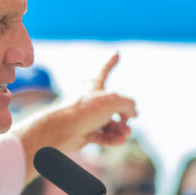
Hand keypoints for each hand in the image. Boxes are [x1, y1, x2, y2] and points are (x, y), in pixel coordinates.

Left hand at [17, 52, 136, 155]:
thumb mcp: (113, 101)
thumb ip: (129, 103)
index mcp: (94, 86)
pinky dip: (113, 139)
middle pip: (113, 106)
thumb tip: (134, 113)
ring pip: (110, 123)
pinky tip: (120, 141)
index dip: (110, 62)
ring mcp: (88, 118)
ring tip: (125, 134)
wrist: (61, 131)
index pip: (104, 71)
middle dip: (125, 114)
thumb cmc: (83, 111)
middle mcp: (91, 101)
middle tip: (128, 121)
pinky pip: (103, 136)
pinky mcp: (85, 134)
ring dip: (120, 129)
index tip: (116, 53)